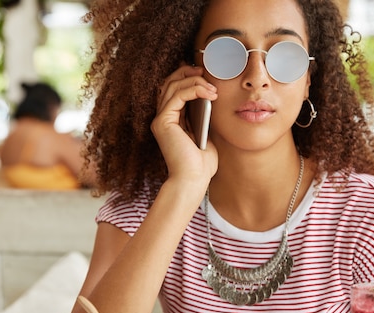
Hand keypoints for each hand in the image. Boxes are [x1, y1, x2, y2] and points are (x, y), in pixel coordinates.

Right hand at [151, 65, 217, 185]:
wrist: (194, 180)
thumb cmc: (201, 164)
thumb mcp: (206, 134)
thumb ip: (204, 117)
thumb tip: (211, 97)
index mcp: (172, 120)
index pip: (174, 90)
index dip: (187, 77)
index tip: (206, 75)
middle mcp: (162, 118)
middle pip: (169, 83)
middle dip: (188, 72)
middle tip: (206, 72)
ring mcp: (160, 120)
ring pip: (172, 86)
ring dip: (194, 81)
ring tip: (213, 87)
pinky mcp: (163, 122)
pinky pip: (177, 96)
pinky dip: (193, 90)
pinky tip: (209, 93)